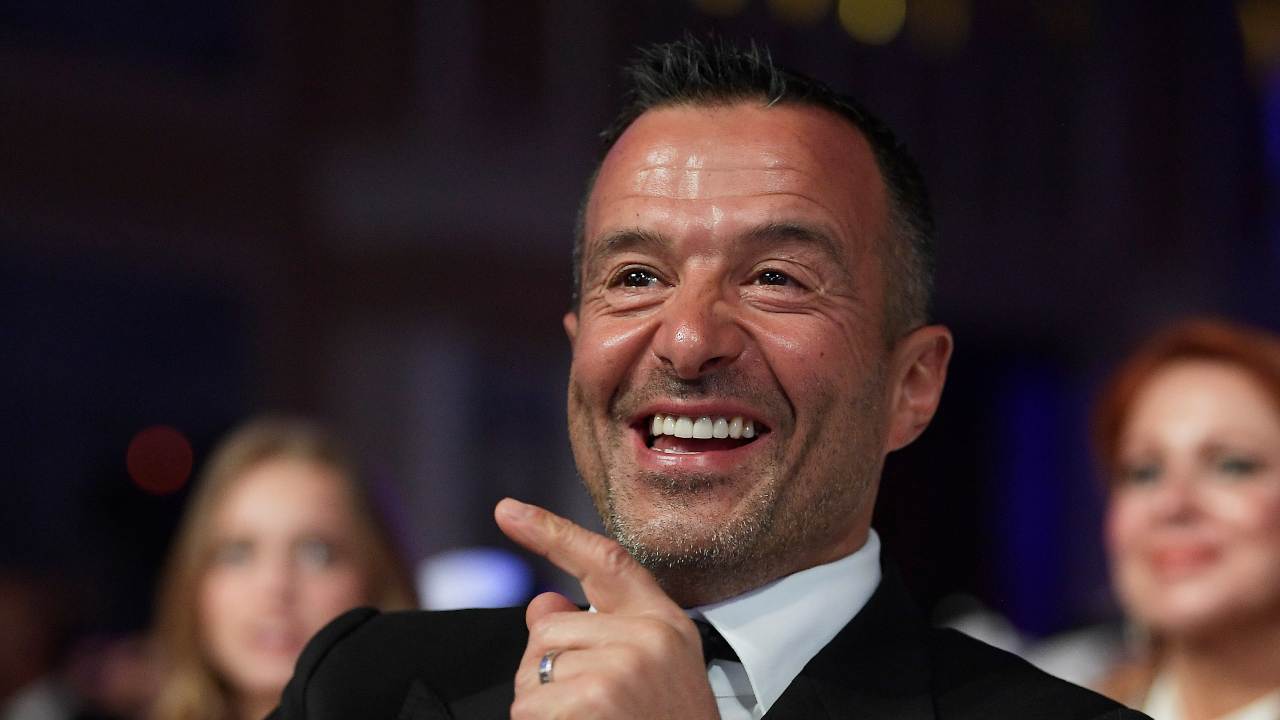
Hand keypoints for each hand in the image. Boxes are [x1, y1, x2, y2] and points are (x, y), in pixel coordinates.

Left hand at [495, 498, 719, 719]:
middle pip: (549, 630)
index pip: (604, 561)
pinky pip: (528, 705)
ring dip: (544, 707)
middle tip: (589, 709)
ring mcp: (620, 667)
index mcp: (663, 623)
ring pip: (532, 673)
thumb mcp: (650, 671)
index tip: (508, 511)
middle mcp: (646, 636)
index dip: (552, 532)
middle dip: (548, 671)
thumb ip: (600, 631)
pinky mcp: (593, 699)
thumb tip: (539, 604)